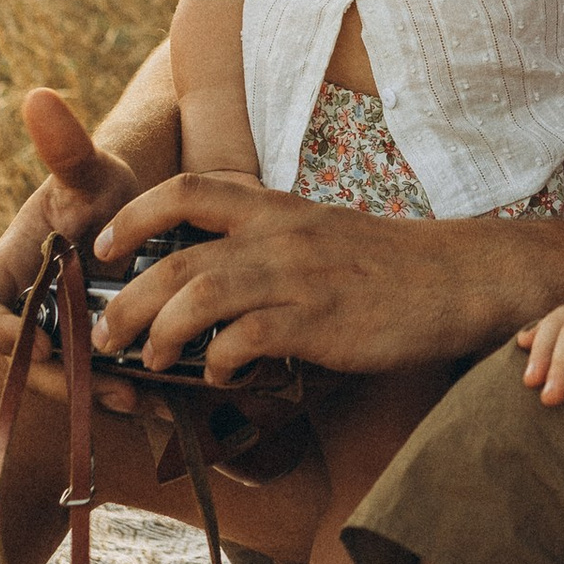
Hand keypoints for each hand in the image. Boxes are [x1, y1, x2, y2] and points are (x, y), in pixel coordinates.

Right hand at [0, 87, 136, 403]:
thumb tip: (39, 96)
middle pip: (22, 361)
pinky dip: (127, 395)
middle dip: (64, 379)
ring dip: (97, 395)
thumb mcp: (91, 173)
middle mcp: (21, 313)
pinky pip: (94, 387)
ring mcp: (53, 341)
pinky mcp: (87, 360)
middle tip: (113, 388)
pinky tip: (165, 401)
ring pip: (61, 382)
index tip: (46, 339)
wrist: (140, 218)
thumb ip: (68, 148)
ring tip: (144, 399)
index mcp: (5, 272)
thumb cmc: (103, 189)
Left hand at [81, 172, 515, 381]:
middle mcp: (278, 235)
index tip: (105, 248)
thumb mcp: (319, 233)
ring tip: (150, 361)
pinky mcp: (319, 321)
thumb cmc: (388, 265)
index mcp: (276, 208)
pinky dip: (219, 361)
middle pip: (173, 259)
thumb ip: (266, 247)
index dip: (134, 216)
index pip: (187, 190)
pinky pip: (246, 340)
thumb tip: (209, 283)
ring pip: (197, 298)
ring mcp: (298, 277)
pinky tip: (219, 374)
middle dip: (124, 301)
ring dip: (159, 334)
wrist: (460, 278)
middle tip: (104, 335)